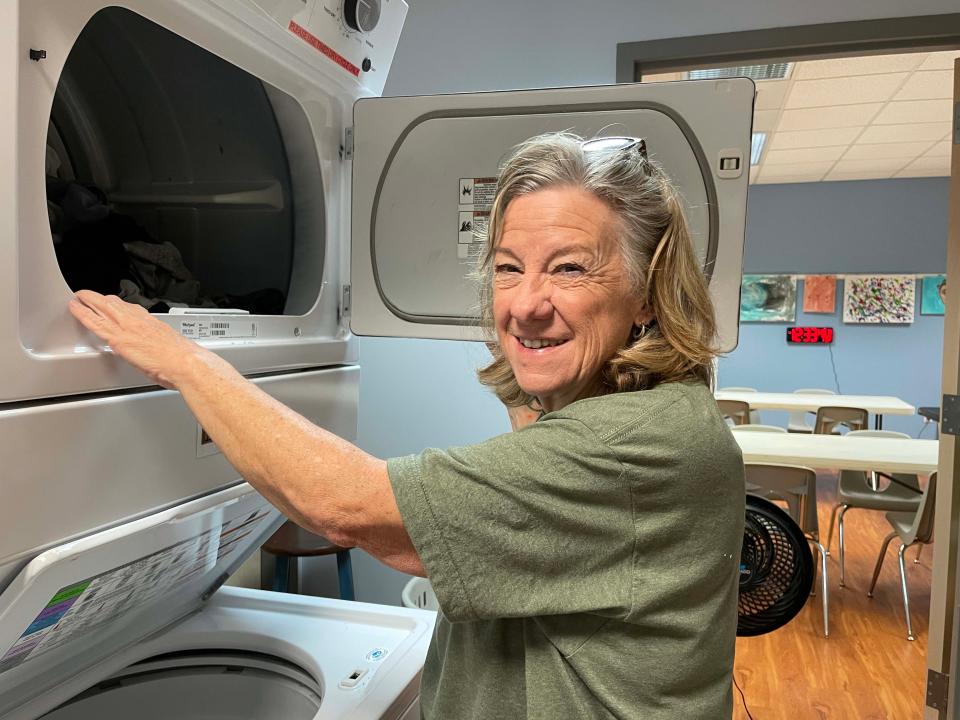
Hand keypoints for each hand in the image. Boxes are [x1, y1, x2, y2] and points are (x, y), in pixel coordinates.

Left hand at [69, 290, 207, 388]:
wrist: (185, 363)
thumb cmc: (181, 358)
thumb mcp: (167, 346)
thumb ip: (153, 345)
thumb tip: (148, 350)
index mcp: (150, 321)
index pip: (129, 307)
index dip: (117, 304)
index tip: (112, 302)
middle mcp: (137, 320)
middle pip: (113, 303)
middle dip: (98, 297)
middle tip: (87, 294)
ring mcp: (126, 327)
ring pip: (101, 307)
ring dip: (87, 300)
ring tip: (77, 297)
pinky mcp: (118, 338)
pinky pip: (95, 322)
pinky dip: (82, 313)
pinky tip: (74, 308)